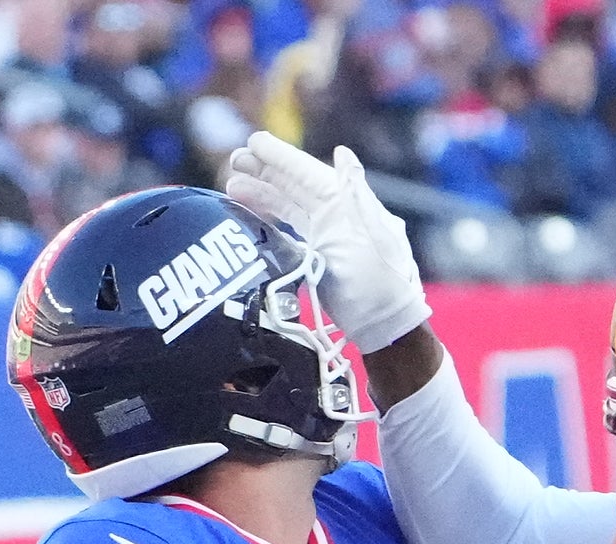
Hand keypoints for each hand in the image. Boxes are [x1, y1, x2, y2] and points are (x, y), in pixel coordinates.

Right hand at [225, 134, 427, 354]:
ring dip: (262, 194)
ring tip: (230, 185)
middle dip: (264, 172)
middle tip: (233, 161)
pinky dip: (269, 221)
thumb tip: (343, 153)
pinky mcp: (320, 260)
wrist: (386, 328)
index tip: (252, 142)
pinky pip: (290, 232)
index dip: (281, 157)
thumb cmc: (380, 283)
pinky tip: (249, 214)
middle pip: (295, 187)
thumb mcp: (370, 234)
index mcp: (348, 206)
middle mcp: (337, 216)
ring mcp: (329, 238)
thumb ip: (354, 192)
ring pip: (290, 207)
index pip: (308, 174)